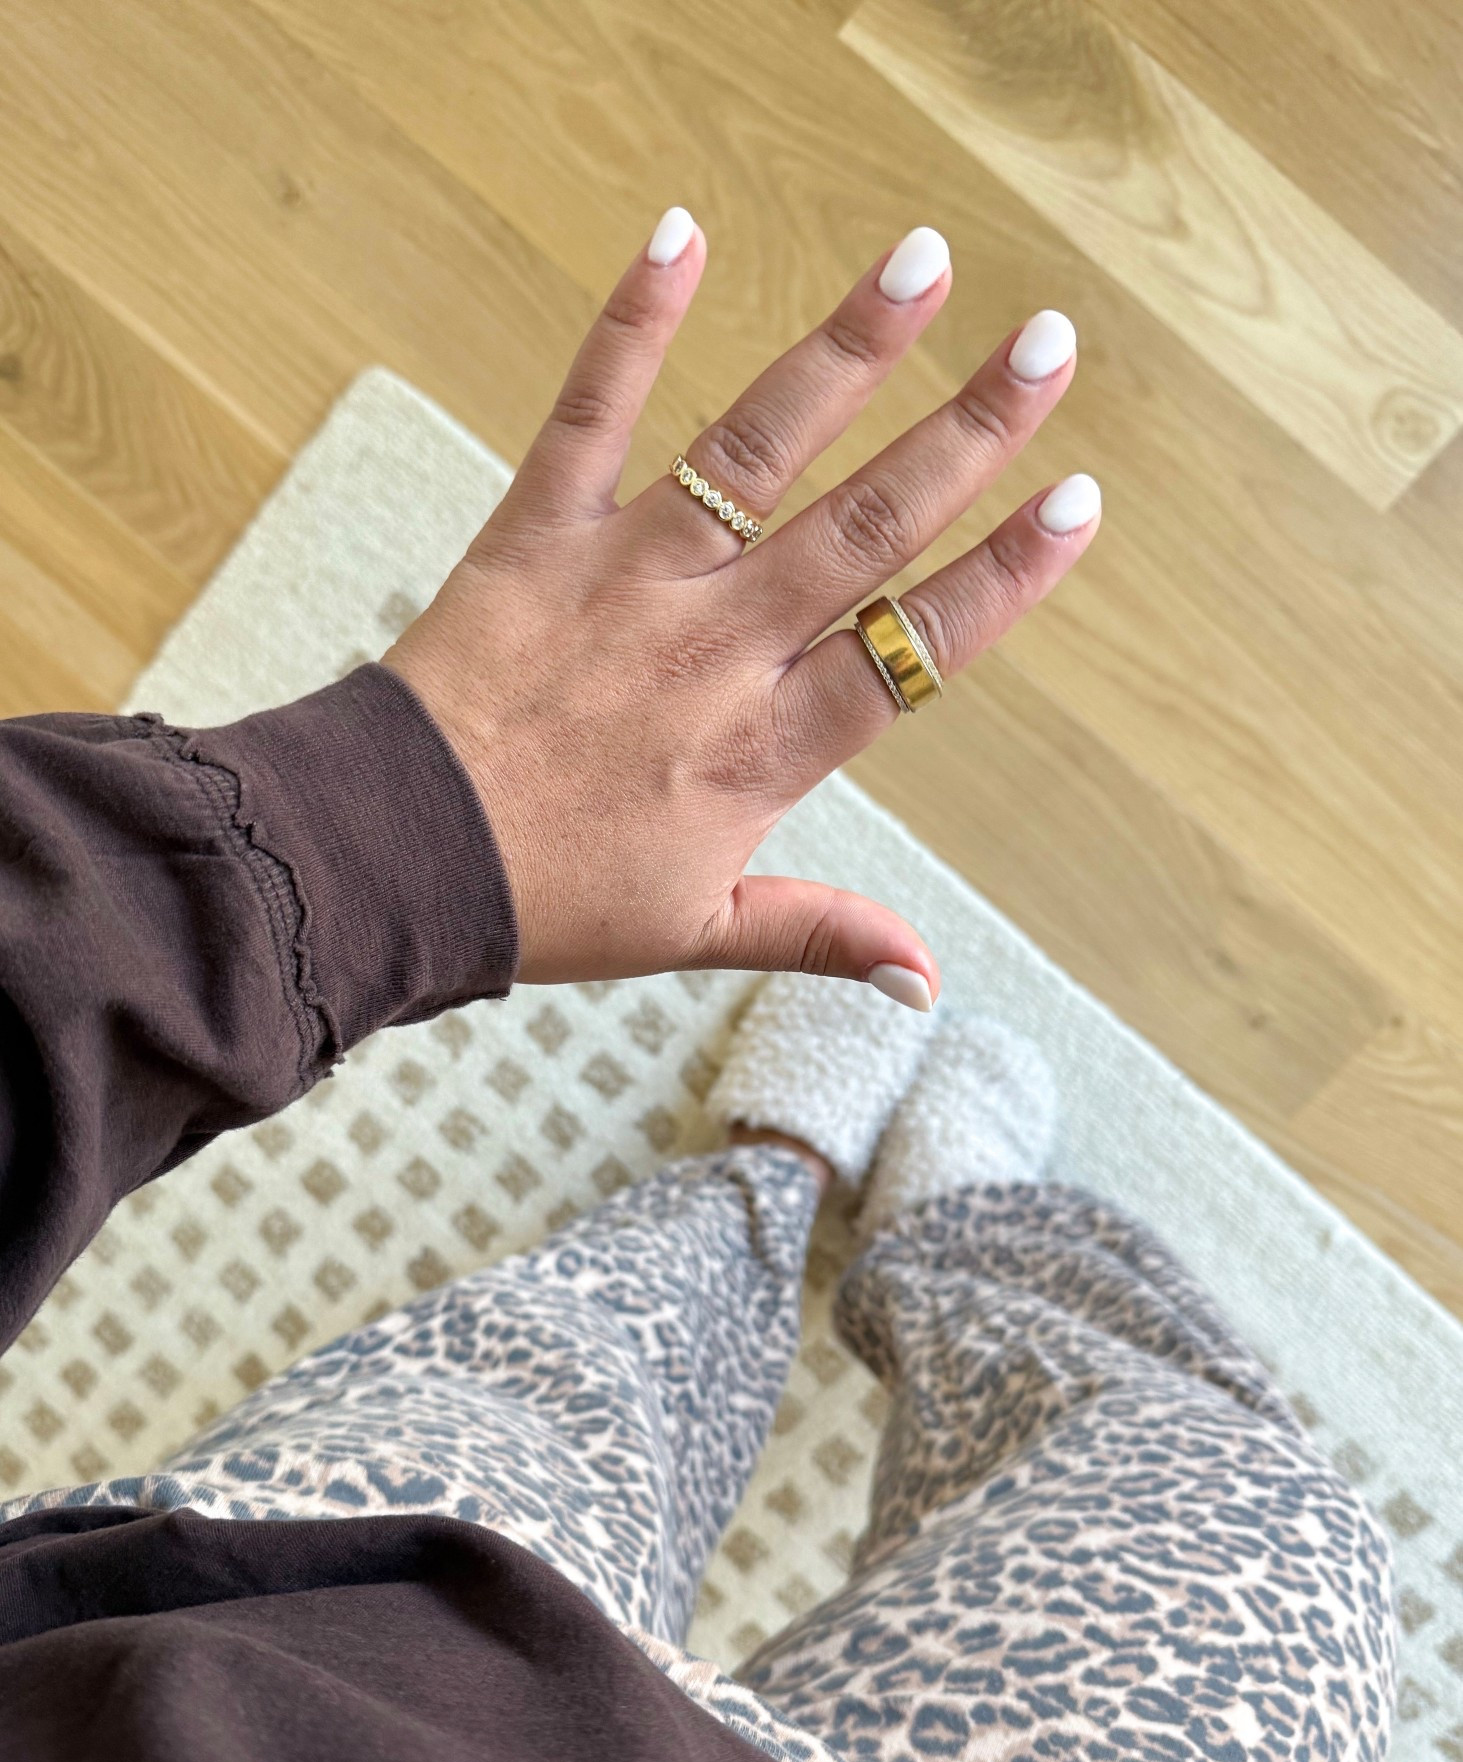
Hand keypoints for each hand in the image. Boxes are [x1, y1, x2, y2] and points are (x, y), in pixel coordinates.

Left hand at [387, 208, 1097, 1008]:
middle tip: (1048, 348)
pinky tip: (682, 232)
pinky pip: (591, 413)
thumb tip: (928, 981)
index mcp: (761, 750)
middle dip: (966, 437)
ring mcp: (628, 579)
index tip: (1076, 505)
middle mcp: (713, 651)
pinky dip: (632, 322)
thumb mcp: (697, 932)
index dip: (999, 580)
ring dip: (844, 354)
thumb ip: (821, 931)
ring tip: (922, 262)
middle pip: (862, 531)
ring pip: (756, 453)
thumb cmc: (547, 897)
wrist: (391, 858)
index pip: (909, 652)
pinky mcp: (541, 531)